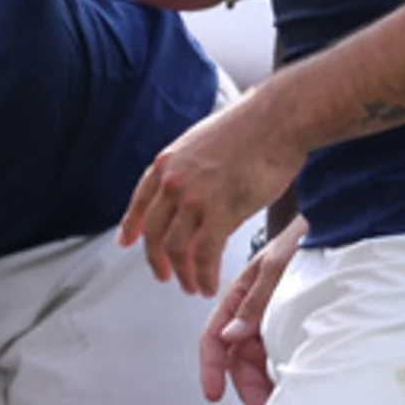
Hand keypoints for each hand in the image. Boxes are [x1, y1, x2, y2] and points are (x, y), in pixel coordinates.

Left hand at [117, 97, 303, 295]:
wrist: (278, 118)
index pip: (140, 201)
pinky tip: (209, 284)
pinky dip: (205, 275)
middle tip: (165, 275)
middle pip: (153, 232)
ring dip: (183, 274)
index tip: (126, 241)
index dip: (131, 225)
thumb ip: (192, 169)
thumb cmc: (254, 126)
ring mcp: (194, 197)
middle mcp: (174, 181)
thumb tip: (194, 191)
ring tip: (192, 286)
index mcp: (169, 162)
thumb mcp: (205, 143)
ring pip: (176, 248)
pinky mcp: (220, 211)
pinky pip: (205, 254)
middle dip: (157, 260)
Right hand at [197, 214, 303, 404]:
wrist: (347, 225)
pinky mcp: (298, 325)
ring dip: (266, 383)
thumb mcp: (278, 265)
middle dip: (246, 385)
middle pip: (239, 357)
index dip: (211, 366)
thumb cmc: (310, 235)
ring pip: (261, 360)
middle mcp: (254, 309)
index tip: (213, 393)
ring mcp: (275, 319)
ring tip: (281, 401)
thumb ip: (255, 301)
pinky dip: (285, 372)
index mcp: (241, 293)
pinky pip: (284, 354)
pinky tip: (297, 383)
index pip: (215, 335)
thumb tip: (232, 336)